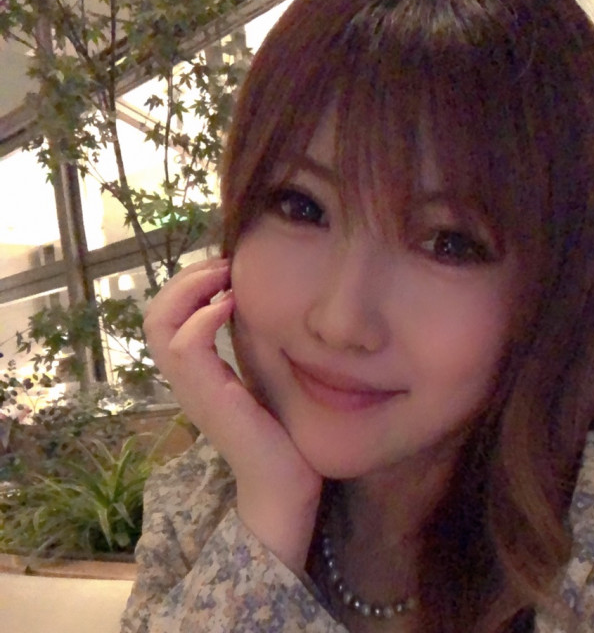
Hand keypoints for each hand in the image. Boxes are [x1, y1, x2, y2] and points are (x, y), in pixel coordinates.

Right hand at [143, 258, 322, 573]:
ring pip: (160, 324)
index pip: (167, 317)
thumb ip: (251, 347)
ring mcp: (193, 388)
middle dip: (185, 278)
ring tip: (225, 277)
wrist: (284, 484)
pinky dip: (203, 317)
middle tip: (223, 265)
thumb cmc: (281, 432)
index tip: (226, 267)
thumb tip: (261, 306)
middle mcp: (187, 378)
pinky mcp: (210, 398)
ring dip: (190, 288)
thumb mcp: (263, 376)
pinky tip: (231, 306)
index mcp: (198, 371)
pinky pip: (185, 346)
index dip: (188, 284)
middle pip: (155, 315)